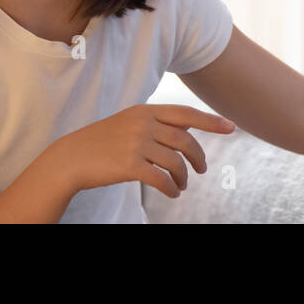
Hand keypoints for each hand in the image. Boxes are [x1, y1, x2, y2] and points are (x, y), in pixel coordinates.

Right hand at [52, 104, 234, 199]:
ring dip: (183, 177)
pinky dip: (172, 188)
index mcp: (145, 111)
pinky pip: (162, 179)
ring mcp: (136, 143)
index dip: (210, 121)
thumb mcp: (130, 122)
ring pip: (176, 162)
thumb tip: (188, 129)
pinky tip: (172, 192)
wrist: (73, 157)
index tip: (231, 127)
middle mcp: (143, 123)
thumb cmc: (104, 141)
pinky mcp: (130, 165)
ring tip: (181, 185)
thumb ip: (157, 123)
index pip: (186, 114)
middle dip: (198, 157)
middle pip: (185, 141)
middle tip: (201, 170)